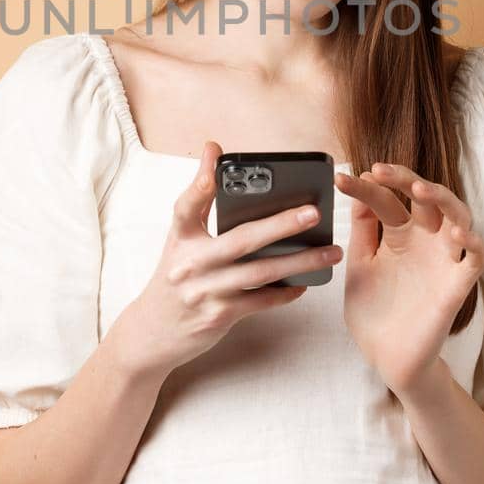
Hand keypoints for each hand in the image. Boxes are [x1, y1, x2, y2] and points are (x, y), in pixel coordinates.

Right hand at [112, 140, 343, 381]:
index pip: (186, 206)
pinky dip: (284, 292)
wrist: (153, 332)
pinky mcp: (219, 316)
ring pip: (260, 272)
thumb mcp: (180, 241)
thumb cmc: (175, 278)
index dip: (200, 182)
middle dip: (281, 225)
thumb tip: (213, 151)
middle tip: (313, 212)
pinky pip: (260, 301)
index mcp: (180, 239)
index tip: (216, 154)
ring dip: (299, 262)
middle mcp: (191, 264)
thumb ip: (199, 199)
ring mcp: (206, 292)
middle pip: (241, 240)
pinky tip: (304, 283)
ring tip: (330, 252)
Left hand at [335, 162, 483, 394]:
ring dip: (443, 198)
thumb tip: (359, 194)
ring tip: (421, 189)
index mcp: (397, 235)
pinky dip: (472, 243)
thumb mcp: (360, 268)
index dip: (364, 188)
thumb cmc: (374, 312)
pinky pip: (476, 259)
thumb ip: (362, 234)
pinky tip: (456, 235)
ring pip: (457, 216)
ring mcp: (442, 260)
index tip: (339, 180)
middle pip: (425, 197)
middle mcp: (424, 241)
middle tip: (381, 170)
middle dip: (406, 178)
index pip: (386, 200)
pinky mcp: (457, 285)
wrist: (387, 359)